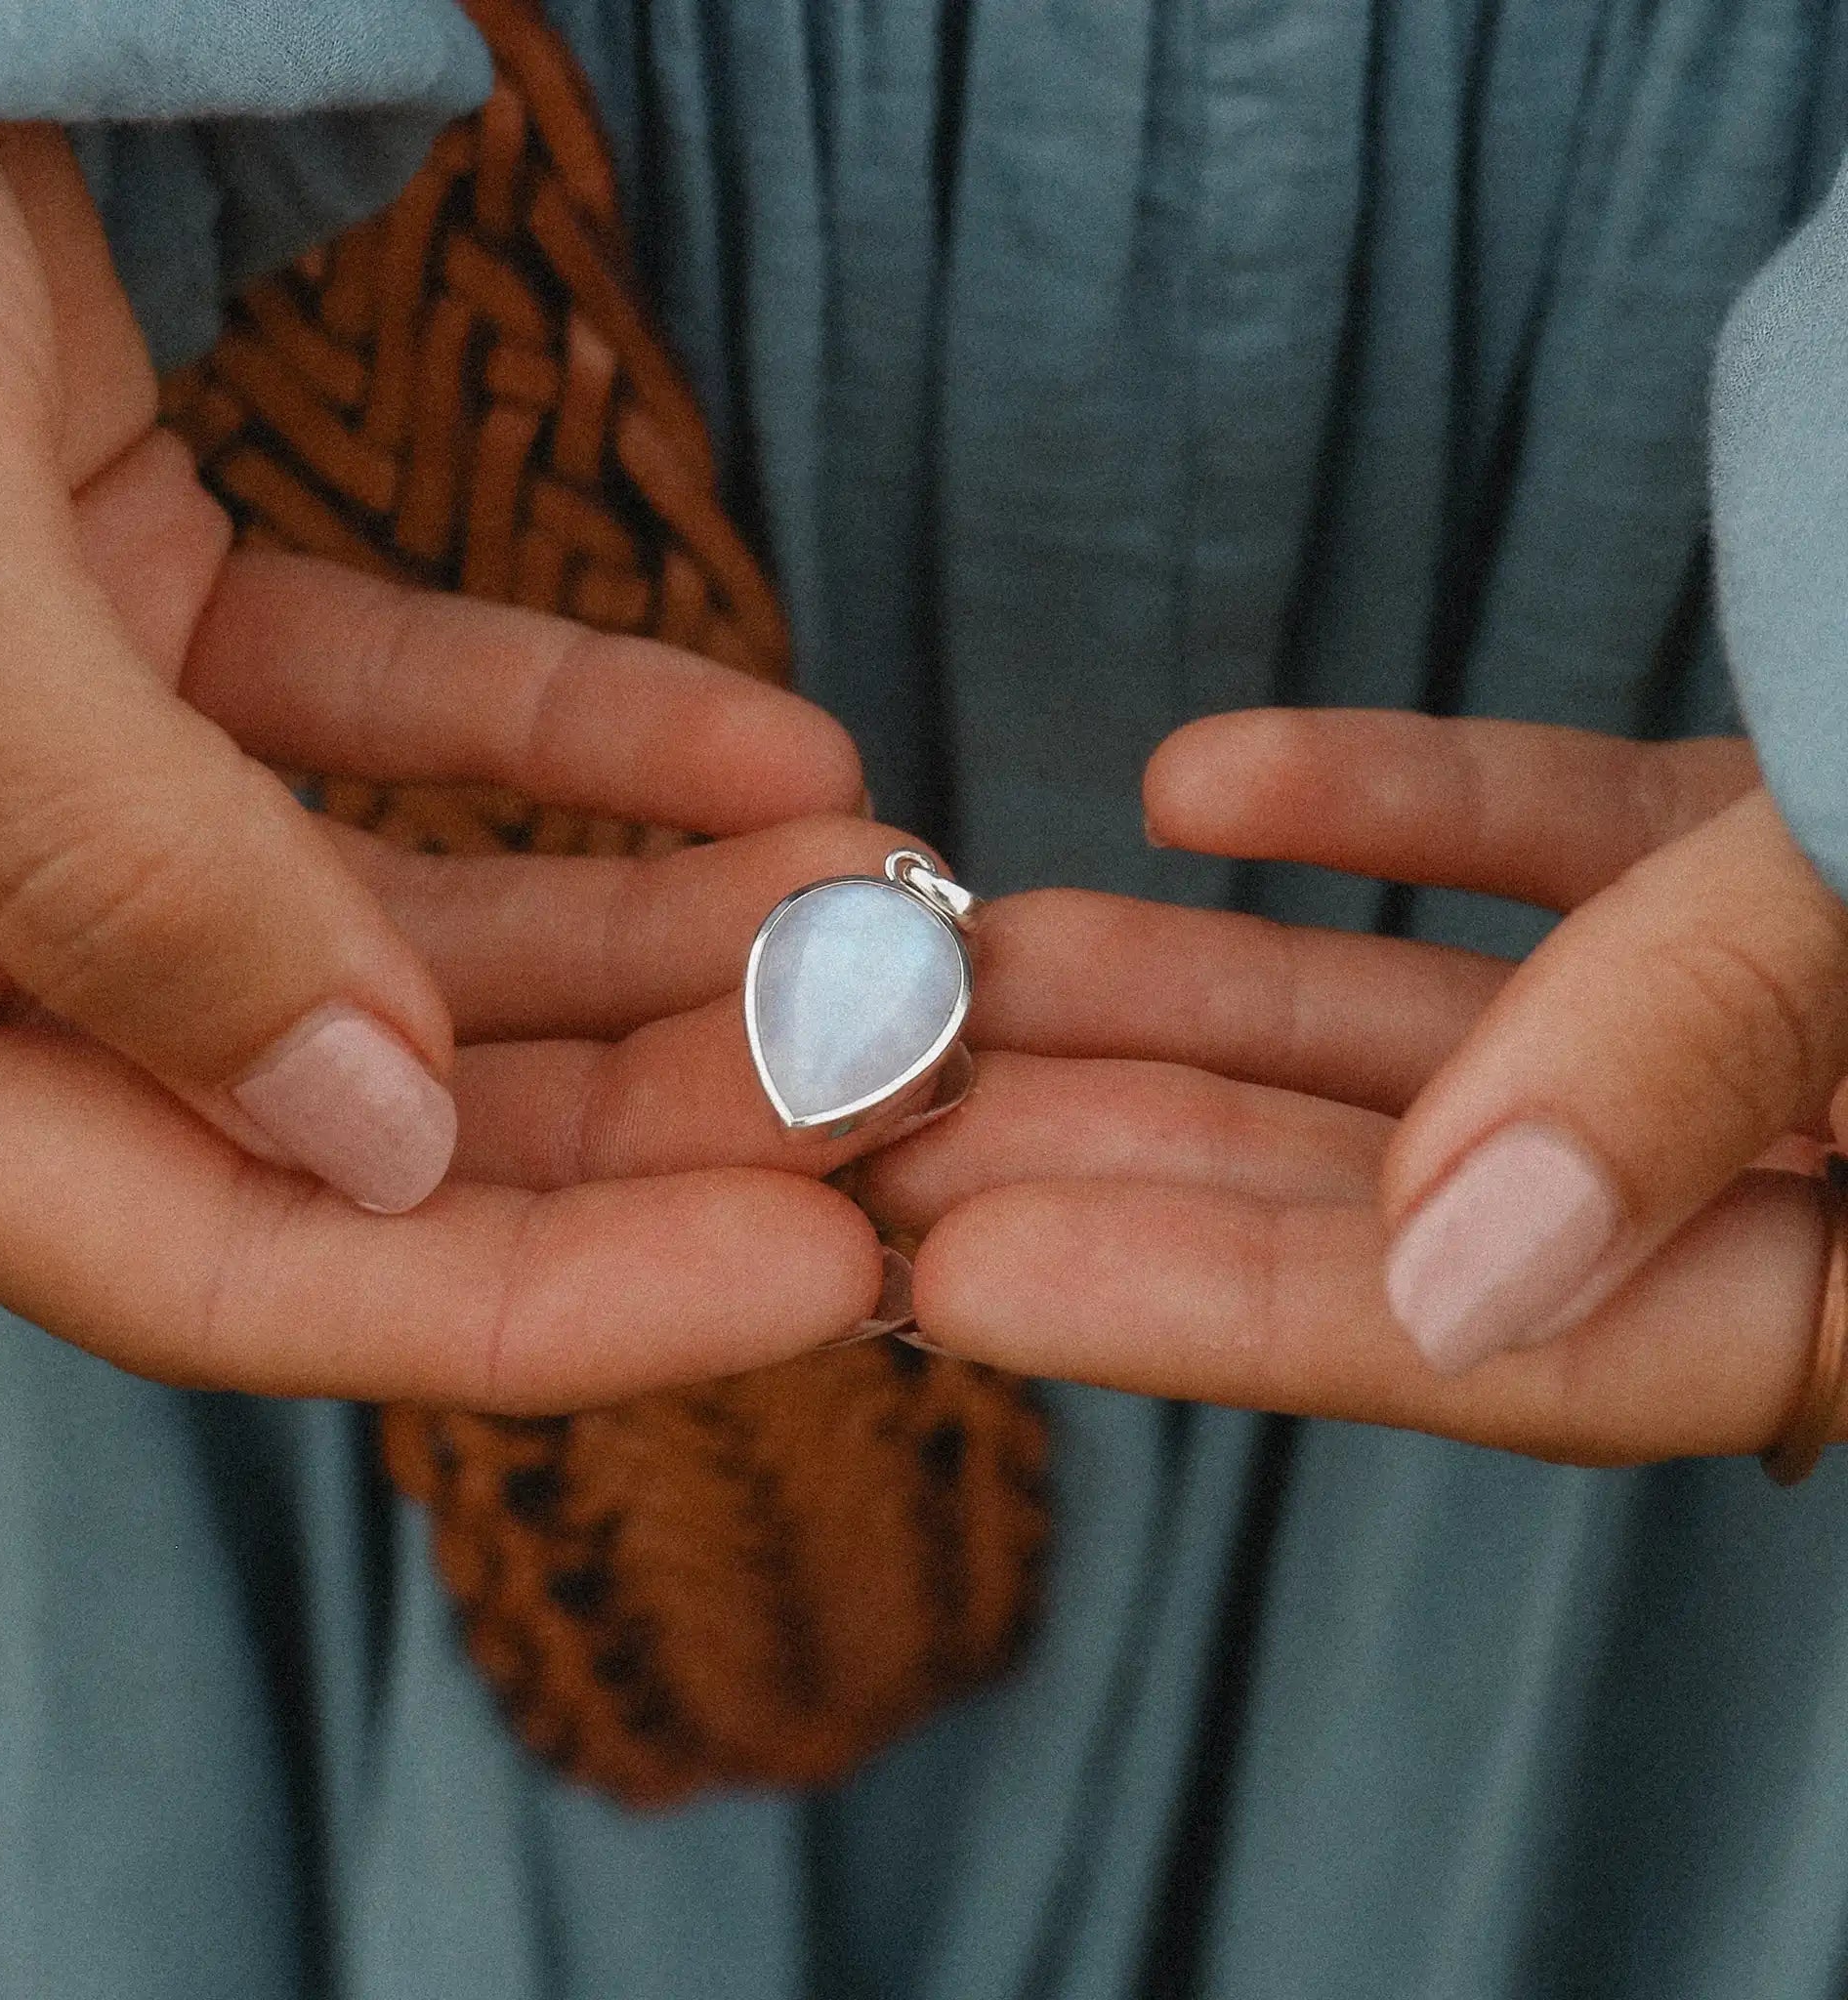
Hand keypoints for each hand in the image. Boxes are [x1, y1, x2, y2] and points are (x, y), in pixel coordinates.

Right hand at [0, 124, 900, 1404]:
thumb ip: (120, 868)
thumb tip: (374, 1131)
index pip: (228, 1261)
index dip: (537, 1301)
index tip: (810, 1261)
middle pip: (378, 1110)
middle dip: (663, 1103)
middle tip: (902, 1061)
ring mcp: (72, 773)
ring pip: (423, 924)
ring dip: (671, 925)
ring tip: (886, 899)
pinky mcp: (160, 619)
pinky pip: (412, 713)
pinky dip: (594, 728)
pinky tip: (781, 755)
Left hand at [857, 711, 1845, 1465]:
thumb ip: (1702, 1060)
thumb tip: (1455, 1264)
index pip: (1492, 1349)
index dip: (1208, 1315)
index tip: (957, 1277)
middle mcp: (1792, 1178)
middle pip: (1403, 1198)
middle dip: (1129, 1154)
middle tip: (886, 1124)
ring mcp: (1763, 1010)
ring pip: (1432, 1025)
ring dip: (1195, 990)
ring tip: (975, 964)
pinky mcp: (1758, 854)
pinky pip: (1548, 844)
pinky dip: (1378, 810)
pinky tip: (1187, 787)